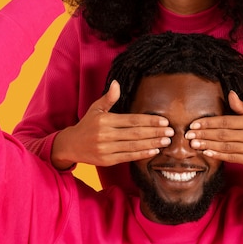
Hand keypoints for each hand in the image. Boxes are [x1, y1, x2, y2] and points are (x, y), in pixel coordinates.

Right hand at [51, 81, 173, 169]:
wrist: (71, 145)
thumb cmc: (87, 125)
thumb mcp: (96, 108)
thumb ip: (108, 98)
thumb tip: (116, 83)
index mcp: (105, 120)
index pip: (132, 120)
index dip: (149, 121)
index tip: (164, 121)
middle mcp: (105, 134)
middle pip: (135, 133)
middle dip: (155, 132)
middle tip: (171, 132)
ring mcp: (106, 148)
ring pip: (133, 146)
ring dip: (152, 143)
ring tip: (166, 141)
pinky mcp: (107, 160)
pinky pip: (127, 156)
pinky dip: (141, 154)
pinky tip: (154, 151)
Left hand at [185, 91, 242, 168]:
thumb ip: (241, 106)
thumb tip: (229, 94)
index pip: (226, 121)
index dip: (208, 123)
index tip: (194, 124)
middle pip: (223, 135)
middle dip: (204, 134)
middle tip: (188, 135)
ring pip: (226, 147)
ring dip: (208, 145)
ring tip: (194, 144)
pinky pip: (232, 157)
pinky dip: (218, 155)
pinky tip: (207, 152)